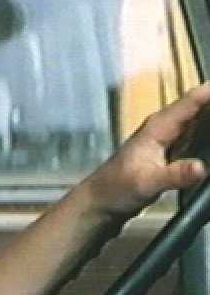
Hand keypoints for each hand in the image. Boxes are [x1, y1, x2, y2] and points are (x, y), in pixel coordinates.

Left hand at [83, 82, 209, 217]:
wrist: (103, 200)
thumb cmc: (118, 187)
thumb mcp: (147, 182)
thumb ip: (174, 175)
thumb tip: (201, 167)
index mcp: (158, 127)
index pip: (190, 102)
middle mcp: (164, 128)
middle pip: (199, 107)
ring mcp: (169, 140)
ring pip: (199, 121)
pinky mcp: (172, 153)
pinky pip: (198, 137)